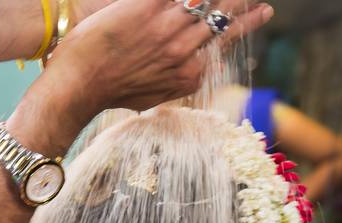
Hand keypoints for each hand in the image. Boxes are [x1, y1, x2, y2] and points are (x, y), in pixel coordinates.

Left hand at [48, 0, 273, 114]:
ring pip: (209, 1)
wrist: (80, 83)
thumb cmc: (109, 92)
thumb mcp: (151, 95)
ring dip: (229, 0)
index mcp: (188, 73)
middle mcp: (185, 49)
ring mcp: (170, 26)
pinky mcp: (151, 6)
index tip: (256, 16)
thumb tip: (190, 74)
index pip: (222, 43)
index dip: (240, 27)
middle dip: (245, 8)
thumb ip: (173, 82)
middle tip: (261, 5)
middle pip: (224, 20)